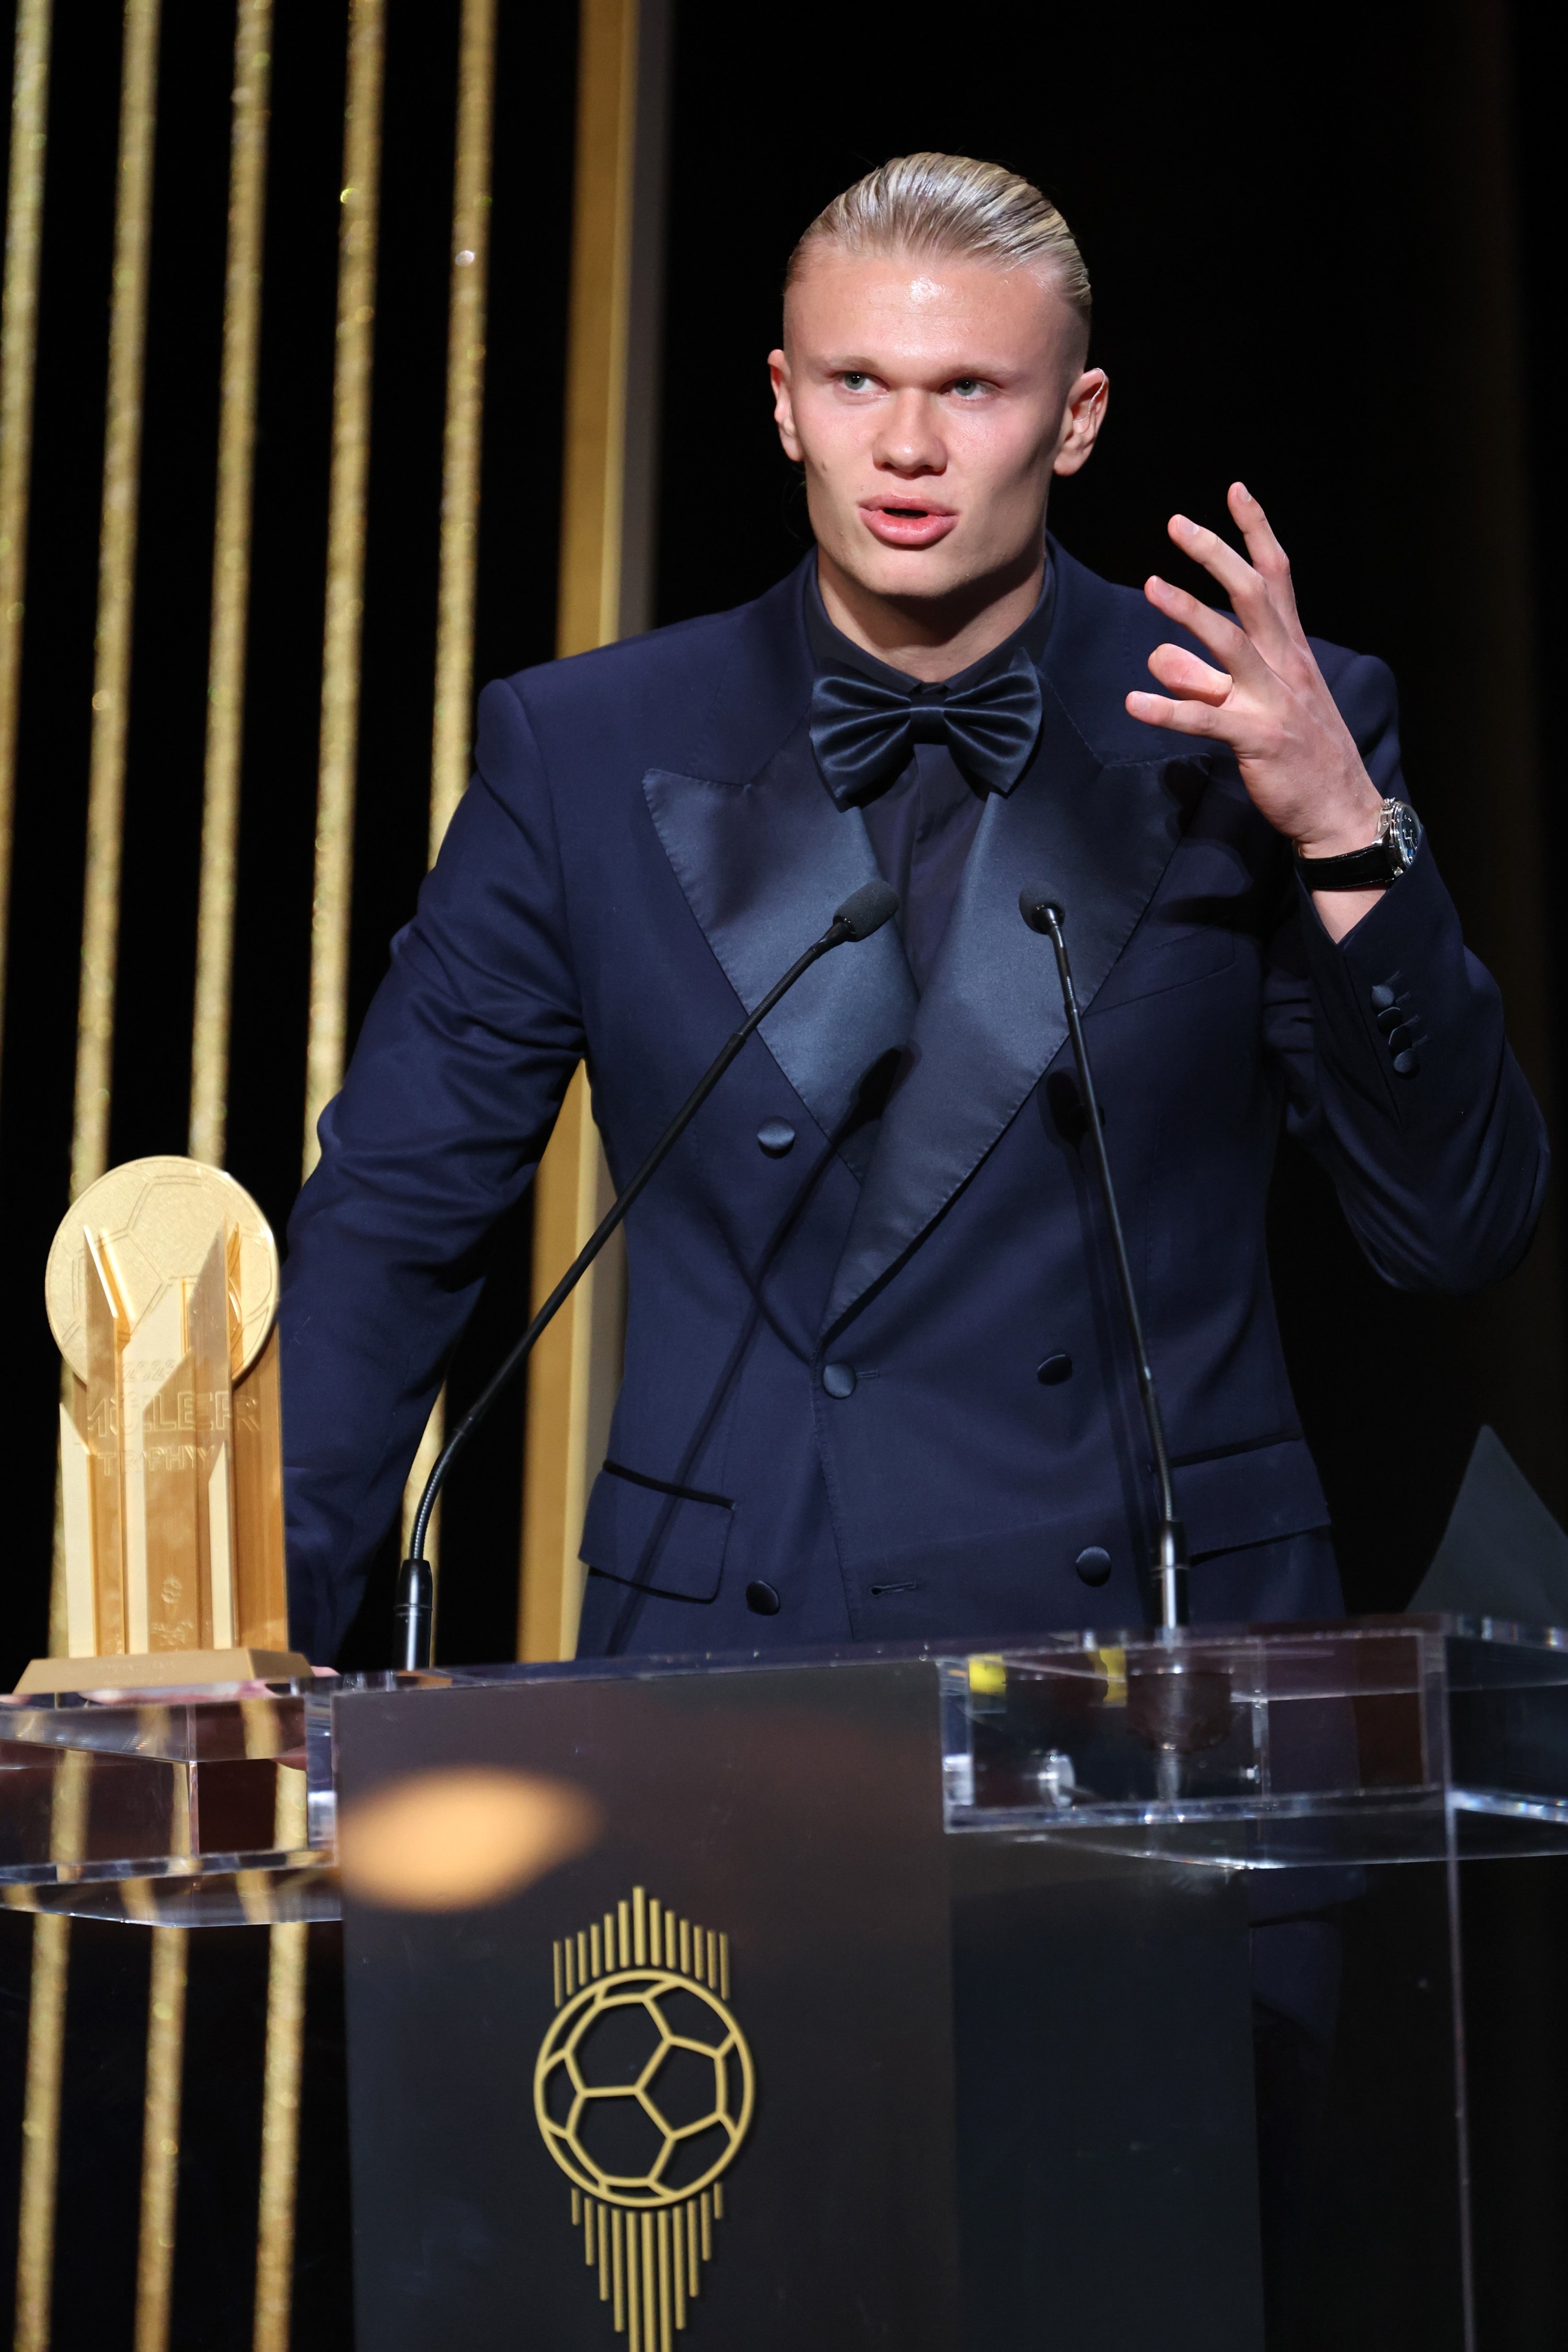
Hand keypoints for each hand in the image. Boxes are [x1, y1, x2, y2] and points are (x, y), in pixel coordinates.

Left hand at [1125, 485, 1385, 936]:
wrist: (1340, 810)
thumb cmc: (1299, 755)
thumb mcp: (1252, 706)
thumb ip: (1204, 679)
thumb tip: (1157, 654)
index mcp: (1291, 650)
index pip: (1276, 576)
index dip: (1256, 531)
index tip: (1235, 490)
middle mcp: (1286, 665)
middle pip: (1253, 593)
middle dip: (1216, 554)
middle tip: (1176, 524)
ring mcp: (1274, 701)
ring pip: (1232, 644)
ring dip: (1190, 612)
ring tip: (1151, 585)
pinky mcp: (1258, 740)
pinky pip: (1207, 720)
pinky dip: (1169, 710)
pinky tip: (1134, 704)